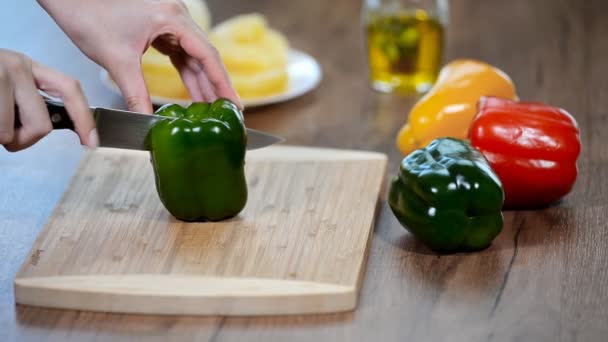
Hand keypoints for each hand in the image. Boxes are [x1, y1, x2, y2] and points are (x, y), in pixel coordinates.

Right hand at [0, 49, 96, 151]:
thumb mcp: (9, 86)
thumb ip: (32, 101)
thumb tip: (56, 126)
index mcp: (28, 67)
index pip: (70, 89)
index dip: (85, 118)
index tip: (91, 143)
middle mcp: (15, 67)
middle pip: (41, 126)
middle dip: (22, 140)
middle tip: (4, 132)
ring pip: (8, 134)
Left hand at [38, 0, 241, 113]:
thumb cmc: (88, 13)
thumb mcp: (116, 60)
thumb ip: (135, 94)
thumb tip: (147, 122)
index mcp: (172, 17)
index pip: (207, 56)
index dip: (222, 83)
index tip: (233, 104)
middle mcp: (176, 15)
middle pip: (205, 56)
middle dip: (215, 86)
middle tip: (228, 111)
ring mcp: (168, 19)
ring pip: (193, 55)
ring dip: (200, 81)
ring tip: (211, 107)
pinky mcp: (158, 24)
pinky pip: (179, 51)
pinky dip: (186, 72)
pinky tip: (191, 90)